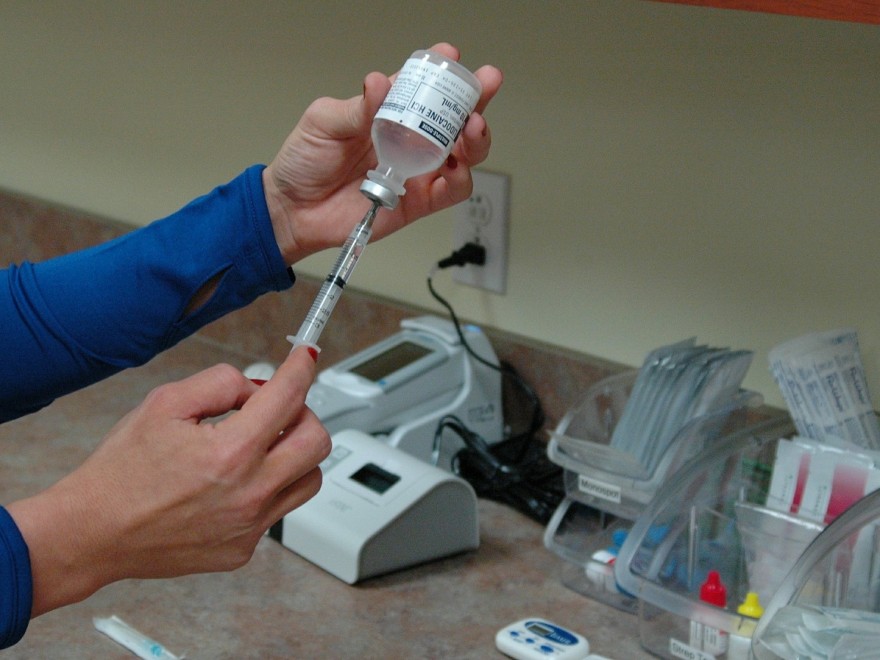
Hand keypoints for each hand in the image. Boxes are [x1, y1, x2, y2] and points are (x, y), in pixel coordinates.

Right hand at [7, 346, 329, 615]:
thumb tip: (258, 387)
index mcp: (229, 452)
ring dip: (294, 454)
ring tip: (259, 446)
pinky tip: (233, 483)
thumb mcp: (164, 404)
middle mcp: (249, 493)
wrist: (93, 533)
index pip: (289, 398)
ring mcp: (249, 526)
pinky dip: (267, 488)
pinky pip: (278, 510)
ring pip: (308, 478)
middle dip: (304, 415)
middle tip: (278, 409)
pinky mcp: (243, 549)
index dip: (302, 369)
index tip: (306, 358)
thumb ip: (221, 384)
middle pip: (317, 442)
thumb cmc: (121, 471)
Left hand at [263, 42, 503, 263]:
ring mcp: (416, 172)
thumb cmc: (304, 162)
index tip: (449, 56)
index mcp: (388, 114)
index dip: (441, 72)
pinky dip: (460, 178)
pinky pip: (451, 192)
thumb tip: (379, 83)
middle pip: (453, 119)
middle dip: (475, 100)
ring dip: (476, 139)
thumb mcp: (324, 122)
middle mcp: (409, 141)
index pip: (422, 88)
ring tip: (472, 127)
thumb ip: (356, 107)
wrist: (294, 209)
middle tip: (484, 85)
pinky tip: (456, 166)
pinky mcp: (417, 202)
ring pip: (464, 154)